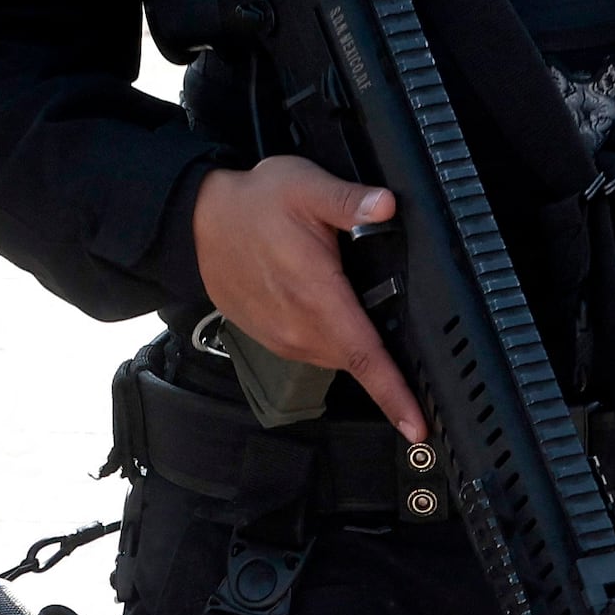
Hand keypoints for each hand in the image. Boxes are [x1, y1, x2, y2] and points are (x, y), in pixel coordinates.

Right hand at [188, 159, 421, 441]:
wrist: (198, 221)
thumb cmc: (253, 204)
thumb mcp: (304, 186)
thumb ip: (347, 199)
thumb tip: (385, 205)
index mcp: (316, 296)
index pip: (365, 357)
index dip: (395, 395)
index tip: (416, 428)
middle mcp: (299, 328)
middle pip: (357, 357)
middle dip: (384, 359)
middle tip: (393, 320)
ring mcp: (282, 338)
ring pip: (336, 354)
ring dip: (352, 339)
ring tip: (347, 295)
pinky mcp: (271, 339)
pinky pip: (313, 349)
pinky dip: (329, 335)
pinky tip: (323, 303)